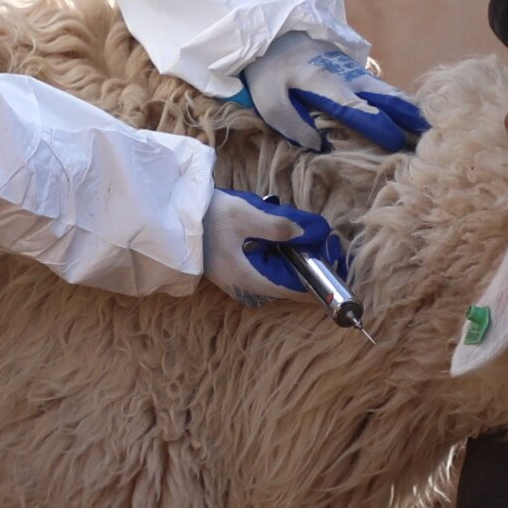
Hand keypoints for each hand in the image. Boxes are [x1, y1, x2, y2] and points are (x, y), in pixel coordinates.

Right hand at [201, 188, 354, 306]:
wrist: (172, 216)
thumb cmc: (208, 217)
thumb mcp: (246, 216)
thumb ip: (279, 227)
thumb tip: (308, 234)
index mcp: (250, 279)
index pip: (293, 290)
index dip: (316, 283)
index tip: (334, 270)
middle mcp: (245, 286)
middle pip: (286, 282)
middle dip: (306, 265)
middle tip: (322, 243)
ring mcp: (238, 279)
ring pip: (276, 273)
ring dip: (292, 258)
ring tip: (305, 236)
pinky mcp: (233, 269)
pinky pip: (264, 266)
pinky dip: (277, 254)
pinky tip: (279, 235)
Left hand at [237, 31, 431, 153]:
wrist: (273, 32)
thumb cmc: (269, 69)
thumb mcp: (268, 98)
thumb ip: (291, 122)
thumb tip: (318, 144)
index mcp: (324, 82)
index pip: (355, 106)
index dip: (376, 123)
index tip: (395, 140)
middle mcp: (346, 76)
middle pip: (383, 95)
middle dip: (407, 114)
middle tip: (432, 133)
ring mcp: (353, 71)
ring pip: (386, 90)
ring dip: (407, 108)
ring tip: (429, 127)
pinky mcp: (353, 70)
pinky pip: (380, 88)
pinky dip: (396, 101)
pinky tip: (409, 115)